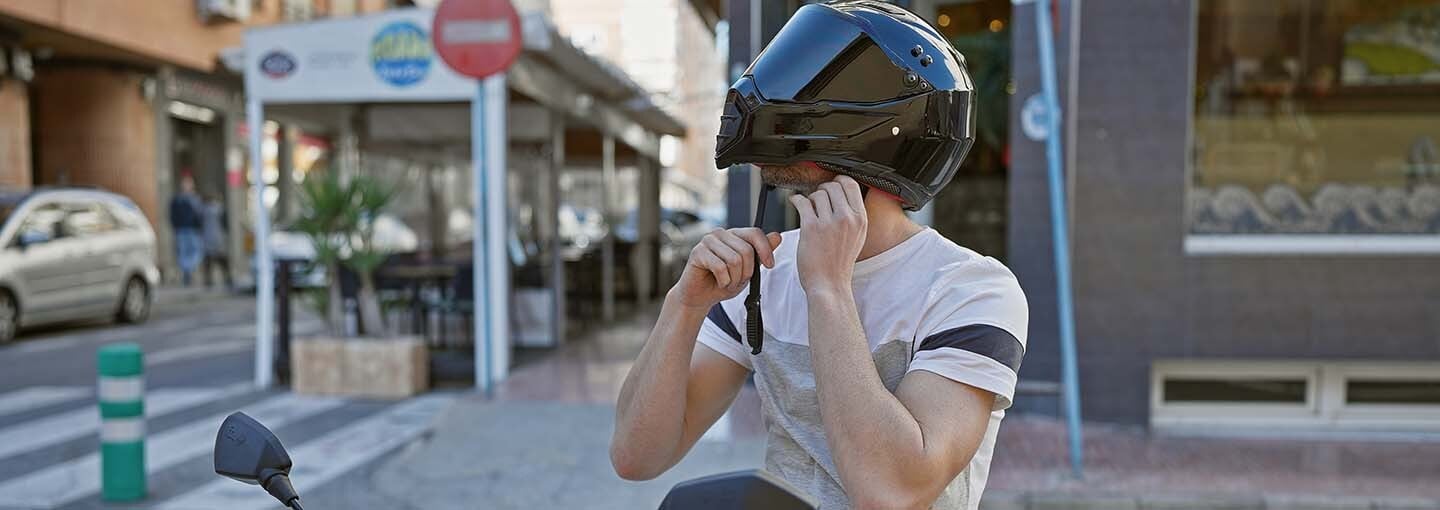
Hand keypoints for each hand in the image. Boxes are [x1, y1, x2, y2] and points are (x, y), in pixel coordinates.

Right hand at [671, 227, 782, 309]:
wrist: (700, 297)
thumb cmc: (723, 282)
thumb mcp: (748, 269)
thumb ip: (761, 253)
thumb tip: (777, 236)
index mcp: (734, 235)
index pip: (755, 233)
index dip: (765, 250)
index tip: (769, 265)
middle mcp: (721, 233)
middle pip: (746, 250)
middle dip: (746, 272)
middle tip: (737, 280)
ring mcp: (708, 241)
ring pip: (734, 260)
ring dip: (734, 279)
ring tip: (727, 282)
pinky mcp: (697, 252)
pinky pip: (720, 267)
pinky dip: (724, 281)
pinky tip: (719, 282)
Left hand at [789, 175, 866, 292]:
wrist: (829, 284)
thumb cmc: (839, 263)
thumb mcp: (857, 237)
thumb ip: (853, 216)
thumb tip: (842, 195)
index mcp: (860, 219)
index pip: (851, 184)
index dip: (838, 181)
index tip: (831, 186)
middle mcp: (847, 219)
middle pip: (833, 186)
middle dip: (823, 190)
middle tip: (818, 200)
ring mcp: (829, 223)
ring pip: (817, 194)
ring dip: (810, 198)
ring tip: (809, 208)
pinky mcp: (811, 228)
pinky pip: (802, 202)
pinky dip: (796, 200)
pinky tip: (795, 202)